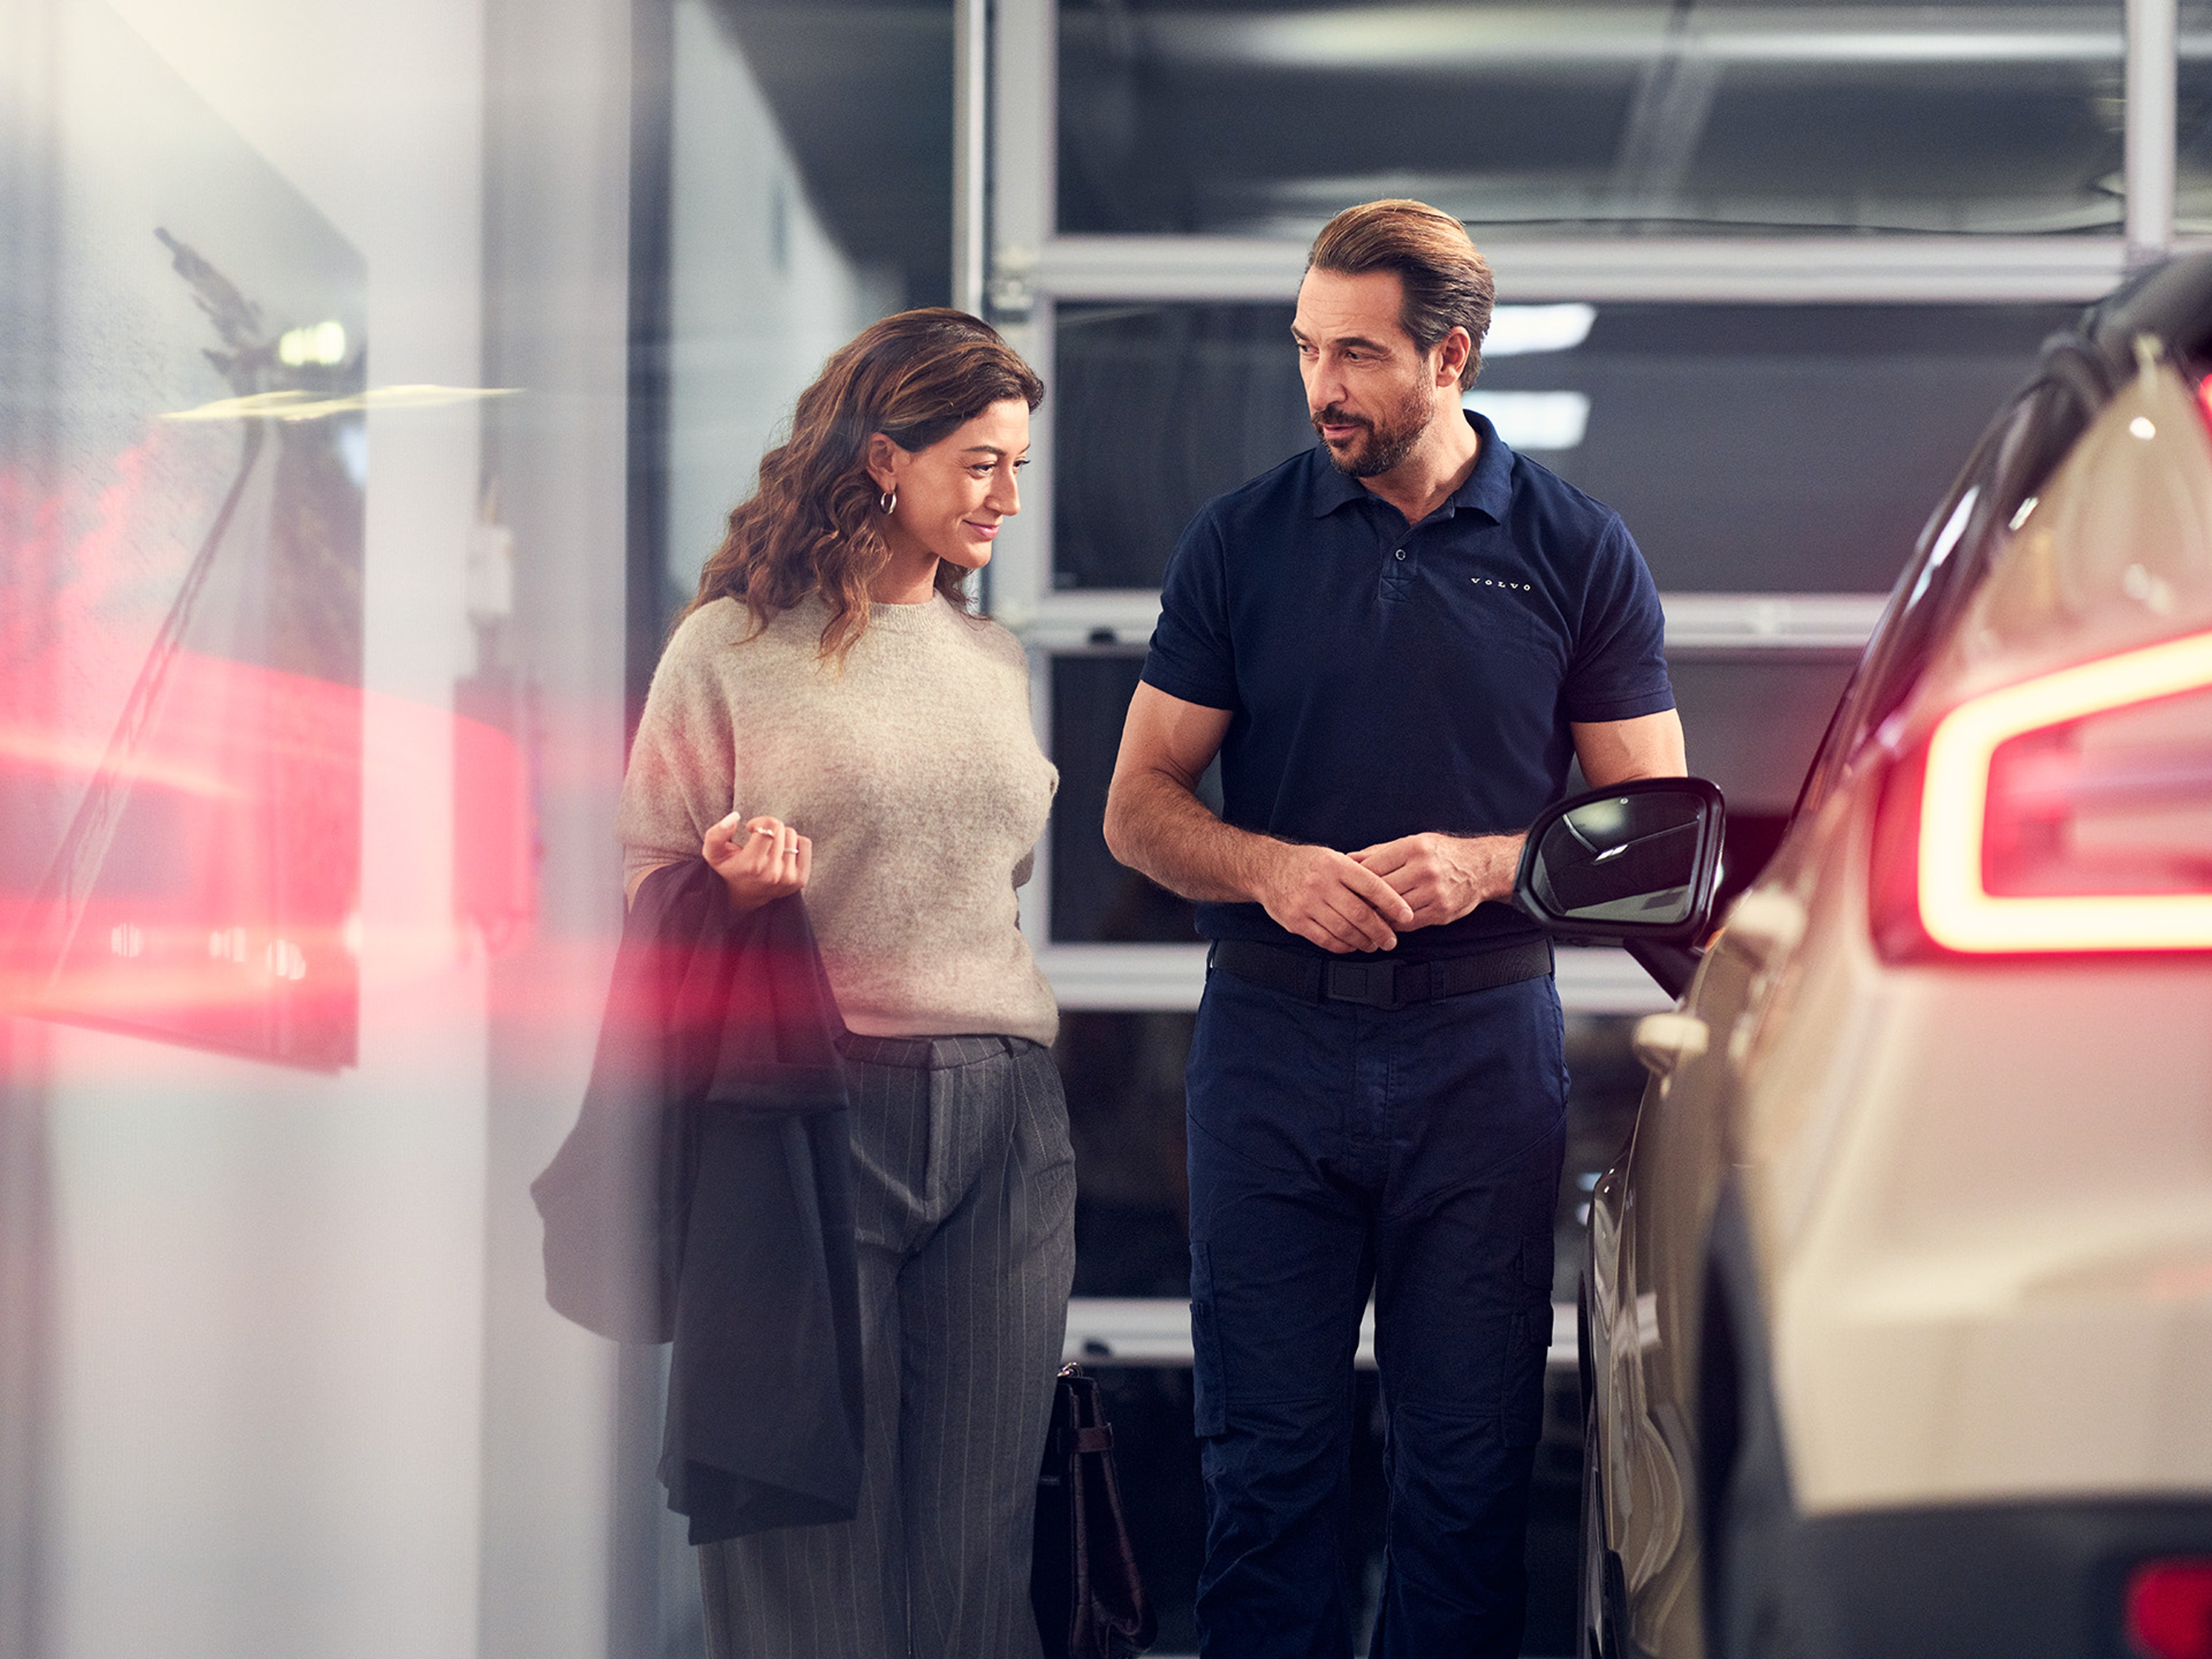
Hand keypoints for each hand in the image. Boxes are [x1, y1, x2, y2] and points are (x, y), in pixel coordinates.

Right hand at [702, 813, 811, 911]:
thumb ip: (716, 834)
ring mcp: (788, 878)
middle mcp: (772, 873)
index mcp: (752, 865)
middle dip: (770, 828)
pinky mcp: (800, 880)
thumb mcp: (713, 853)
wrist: (745, 895)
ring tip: (770, 848)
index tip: (752, 829)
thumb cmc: (730, 868)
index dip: (760, 821)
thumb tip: (736, 817)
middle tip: (760, 839)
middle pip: (781, 829)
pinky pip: (805, 844)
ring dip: (782, 836)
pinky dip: (795, 843)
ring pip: (793, 835)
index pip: (770, 826)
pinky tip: (782, 853)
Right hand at [1253, 843, 1416, 953]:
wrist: (1266, 869)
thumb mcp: (1332, 857)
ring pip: (1344, 930)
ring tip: (1373, 944)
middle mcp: (1321, 884)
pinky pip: (1325, 940)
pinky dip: (1343, 946)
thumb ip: (1357, 872)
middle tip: (1391, 940)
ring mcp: (1307, 904)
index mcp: (1335, 865)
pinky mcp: (1296, 921)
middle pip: (1360, 913)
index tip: (1407, 916)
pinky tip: (1351, 945)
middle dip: (1381, 930)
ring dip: (1363, 941)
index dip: (1393, 903)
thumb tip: (1389, 894)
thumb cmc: (1305, 863)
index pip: (1372, 885)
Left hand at [1349, 832, 1523, 929]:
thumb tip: (1348, 859)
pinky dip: (1394, 924)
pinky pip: (1408, 923)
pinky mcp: (1441, 911)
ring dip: (1377, 914)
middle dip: (1363, 899)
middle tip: (1350, 904)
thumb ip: (1379, 852)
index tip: (1346, 886)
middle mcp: (1425, 869)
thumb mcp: (1412, 842)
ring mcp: (1434, 892)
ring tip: (1366, 914)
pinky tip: (1387, 921)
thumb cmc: (1442, 853)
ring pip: (1393, 909)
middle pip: (1381, 890)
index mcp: (1414, 847)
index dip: (1356, 879)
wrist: (1480, 868)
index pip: (1373, 867)